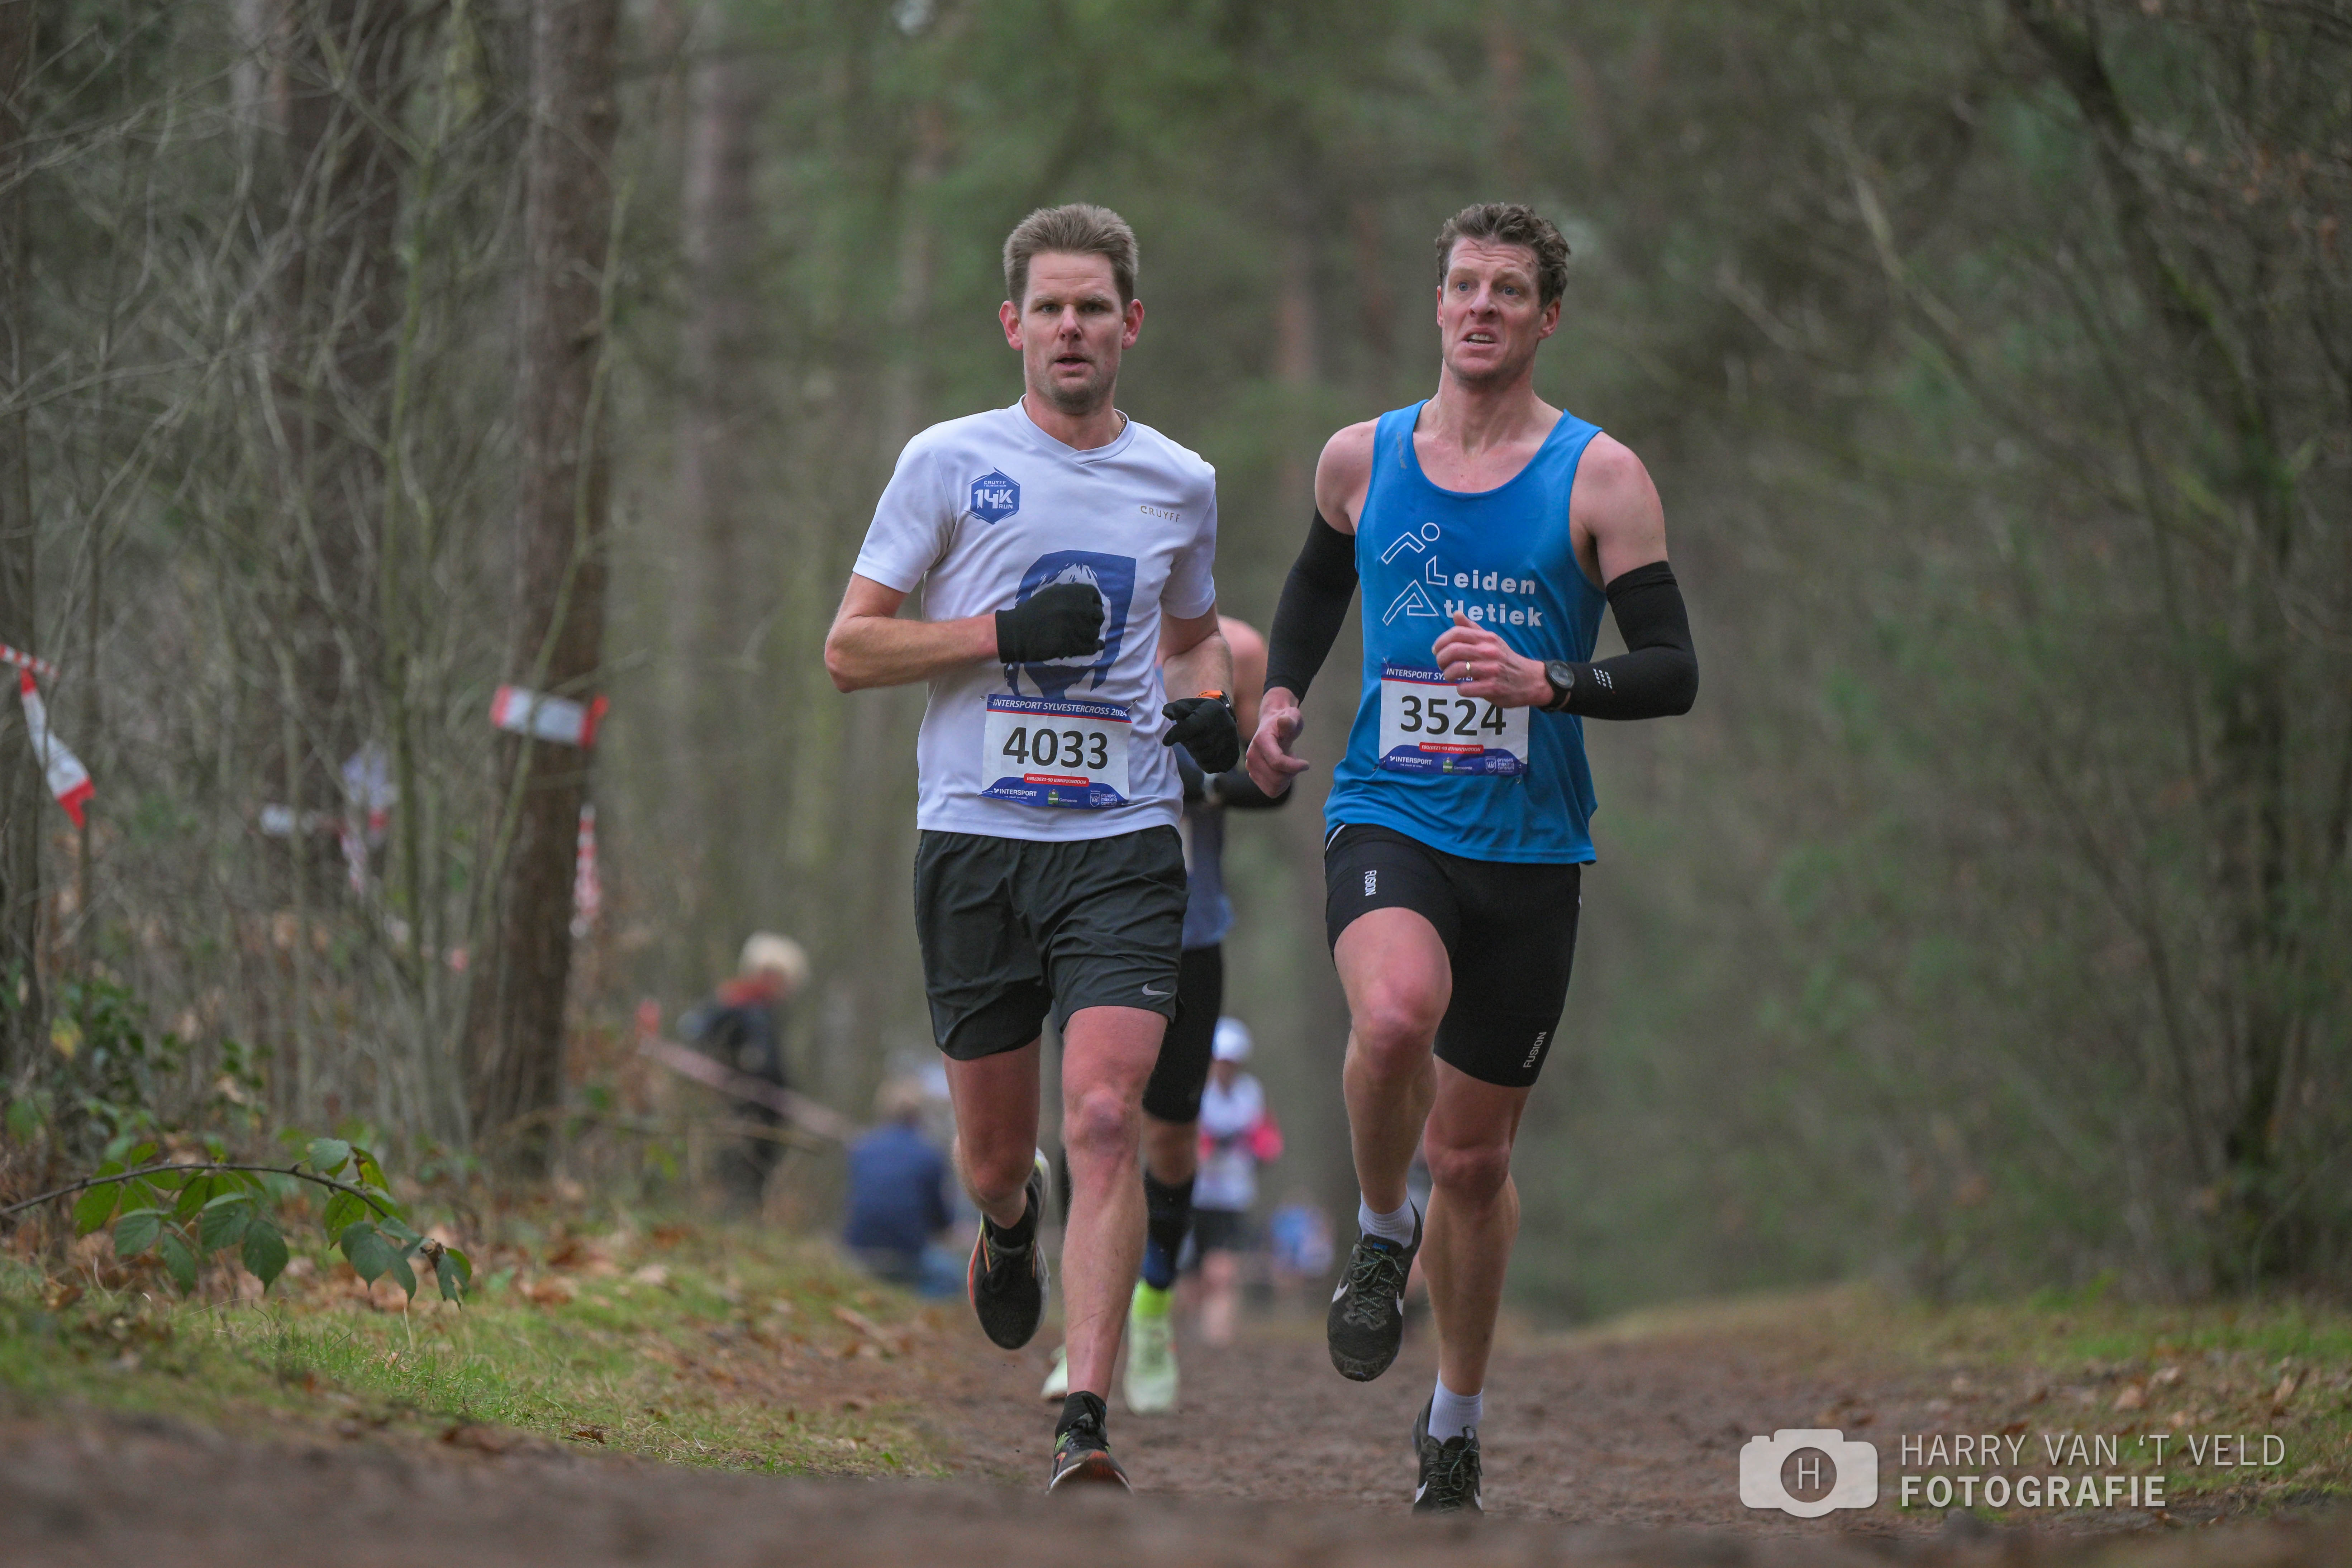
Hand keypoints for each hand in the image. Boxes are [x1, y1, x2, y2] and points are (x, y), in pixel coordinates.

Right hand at [995, 581, 1104, 663]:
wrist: (1018, 631)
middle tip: (1084, 625)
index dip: (1094, 605)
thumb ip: (1070, 594)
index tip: (1088, 611)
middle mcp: (1081, 608)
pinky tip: (1093, 647)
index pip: (1095, 598)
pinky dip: (1094, 647)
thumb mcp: (1052, 593)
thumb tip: (1087, 600)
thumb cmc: (1032, 611)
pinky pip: (1092, 647)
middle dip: (1093, 620)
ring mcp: (1079, 627)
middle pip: (1098, 616)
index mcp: (1075, 592)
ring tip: (1081, 636)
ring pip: (1095, 633)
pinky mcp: (1075, 645)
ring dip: (1090, 635)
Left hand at [1162, 692, 1240, 772]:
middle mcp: (1225, 727)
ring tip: (1197, 746)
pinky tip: (1204, 754)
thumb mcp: (1189, 706)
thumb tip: (1166, 712)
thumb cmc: (1200, 712)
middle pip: (1195, 745)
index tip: (1166, 741)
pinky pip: (1211, 767)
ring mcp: (1231, 742)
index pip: (1189, 727)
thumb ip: (1176, 708)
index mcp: (1212, 711)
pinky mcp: (1233, 755)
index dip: (1174, 735)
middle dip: (1187, 744)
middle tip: (1189, 739)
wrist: (1224, 719)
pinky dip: (1204, 764)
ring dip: (1195, 754)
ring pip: (1203, 758)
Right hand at [1245, 691, 1310, 796]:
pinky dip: (1281, 785)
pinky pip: (1271, 790)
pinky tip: (1283, 772)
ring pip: (1273, 787)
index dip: (1294, 767)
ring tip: (1288, 766)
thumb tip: (1284, 720)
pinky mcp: (1253, 775)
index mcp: (1261, 740)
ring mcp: (1251, 767)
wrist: (1272, 726)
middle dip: (1290, 774)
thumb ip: (1290, 721)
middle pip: (1275, 778)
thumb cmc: (1285, 721)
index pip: (1277, 762)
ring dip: (1286, 780)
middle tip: (1296, 763)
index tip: (1306, 764)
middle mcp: (1252, 755)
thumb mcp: (1292, 717)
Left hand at [1429, 614, 1550, 707]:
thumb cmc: (1506, 659)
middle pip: (1453, 650)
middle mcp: (1488, 652)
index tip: (1437, 650)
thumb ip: (1472, 628)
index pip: (1457, 633)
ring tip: (1450, 676)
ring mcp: (1491, 670)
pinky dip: (1460, 689)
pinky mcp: (1492, 688)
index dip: (1441, 641)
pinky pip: (1465, 688)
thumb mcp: (1492, 640)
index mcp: (1487, 638)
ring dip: (1448, 674)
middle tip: (1441, 665)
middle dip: (1441, 659)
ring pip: (1457, 670)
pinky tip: (1463, 687)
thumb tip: (1456, 613)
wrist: (1531, 680)